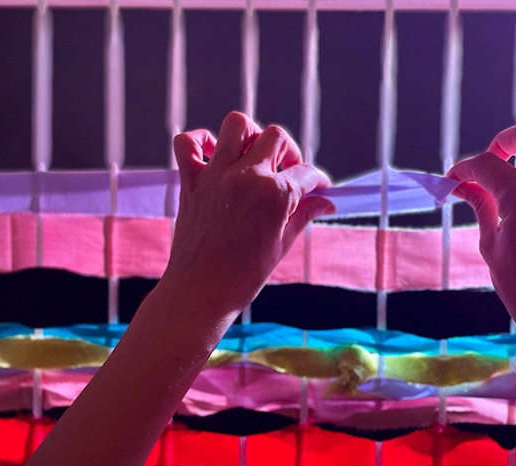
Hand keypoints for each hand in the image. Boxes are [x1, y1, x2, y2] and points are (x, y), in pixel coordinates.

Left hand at [163, 112, 332, 316]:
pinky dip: (200, 142)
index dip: (316, 181)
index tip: (317, 188)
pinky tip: (213, 156)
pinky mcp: (191, 181)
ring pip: (236, 124)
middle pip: (276, 136)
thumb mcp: (283, 243)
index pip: (306, 172)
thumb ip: (304, 214)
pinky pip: (188, 142)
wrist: (201, 291)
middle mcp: (247, 176)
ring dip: (250, 135)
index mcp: (275, 193)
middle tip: (287, 172)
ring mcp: (216, 175)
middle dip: (289, 151)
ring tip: (253, 156)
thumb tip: (327, 202)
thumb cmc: (245, 275)